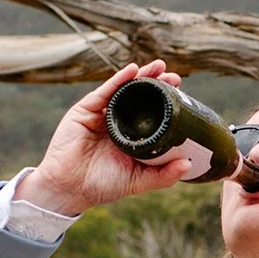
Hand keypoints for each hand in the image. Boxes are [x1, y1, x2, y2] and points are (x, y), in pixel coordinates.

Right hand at [15, 61, 193, 215]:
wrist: (69, 190)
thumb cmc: (102, 186)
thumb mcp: (137, 181)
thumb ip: (162, 175)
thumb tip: (188, 165)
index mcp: (130, 135)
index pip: (151, 112)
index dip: (166, 101)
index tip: (183, 93)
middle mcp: (117, 121)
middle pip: (139, 96)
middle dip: (157, 83)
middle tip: (175, 77)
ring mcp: (101, 114)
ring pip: (124, 90)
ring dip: (141, 76)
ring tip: (159, 67)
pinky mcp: (84, 110)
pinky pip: (103, 92)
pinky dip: (118, 80)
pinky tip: (132, 71)